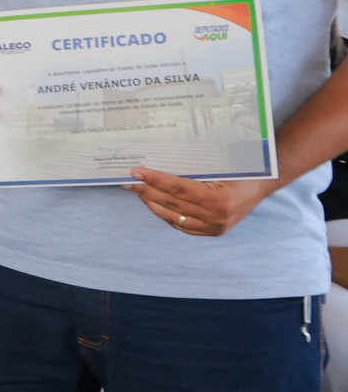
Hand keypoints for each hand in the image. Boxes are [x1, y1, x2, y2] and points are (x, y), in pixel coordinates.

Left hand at [129, 165, 276, 238]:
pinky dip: (165, 213)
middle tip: (128, 179)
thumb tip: (158, 159)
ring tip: (137, 189)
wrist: (263, 185)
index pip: (178, 189)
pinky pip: (180, 225)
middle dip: (146, 190)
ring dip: (151, 202)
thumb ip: (194, 168)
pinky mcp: (212, 232)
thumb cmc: (242, 169)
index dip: (155, 180)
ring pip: (172, 216)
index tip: (136, 172)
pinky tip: (153, 202)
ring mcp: (214, 228)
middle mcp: (216, 218)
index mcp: (220, 200)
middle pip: (171, 203)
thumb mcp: (221, 165)